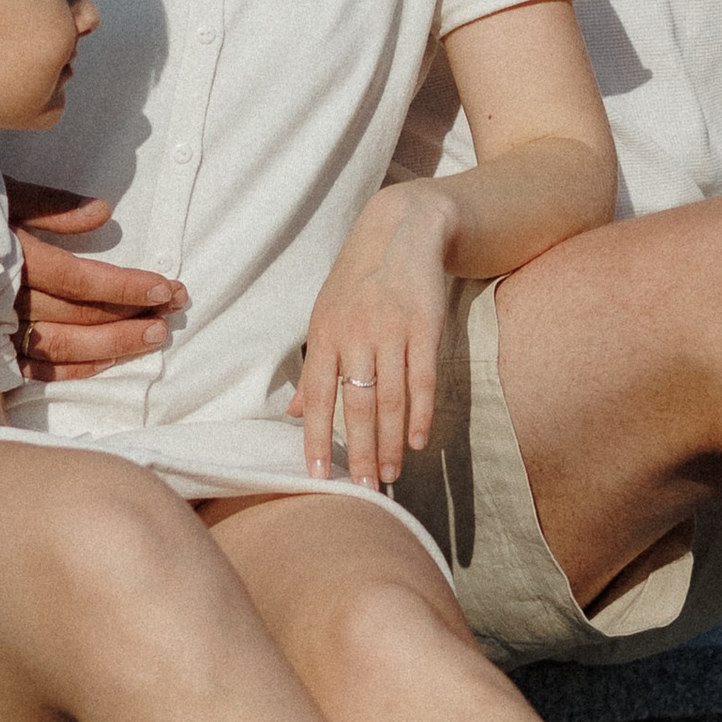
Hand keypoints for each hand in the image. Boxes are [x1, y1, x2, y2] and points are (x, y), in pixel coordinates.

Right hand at [10, 183, 184, 381]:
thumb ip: (51, 206)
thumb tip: (102, 214)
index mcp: (10, 256)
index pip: (81, 281)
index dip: (127, 287)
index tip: (166, 288)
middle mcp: (4, 297)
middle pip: (78, 319)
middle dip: (131, 317)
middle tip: (173, 313)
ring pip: (60, 348)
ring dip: (112, 346)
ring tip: (153, 337)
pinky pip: (33, 369)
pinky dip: (72, 370)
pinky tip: (107, 362)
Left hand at [291, 188, 452, 490]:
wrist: (401, 232)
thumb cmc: (357, 282)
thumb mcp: (325, 317)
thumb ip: (313, 367)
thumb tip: (295, 412)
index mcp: (326, 335)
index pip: (319, 397)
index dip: (317, 439)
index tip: (317, 476)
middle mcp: (356, 335)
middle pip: (358, 405)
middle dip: (360, 451)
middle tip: (364, 489)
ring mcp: (392, 331)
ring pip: (391, 398)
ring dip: (392, 441)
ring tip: (391, 475)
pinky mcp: (426, 327)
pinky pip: (423, 379)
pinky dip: (421, 413)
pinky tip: (419, 441)